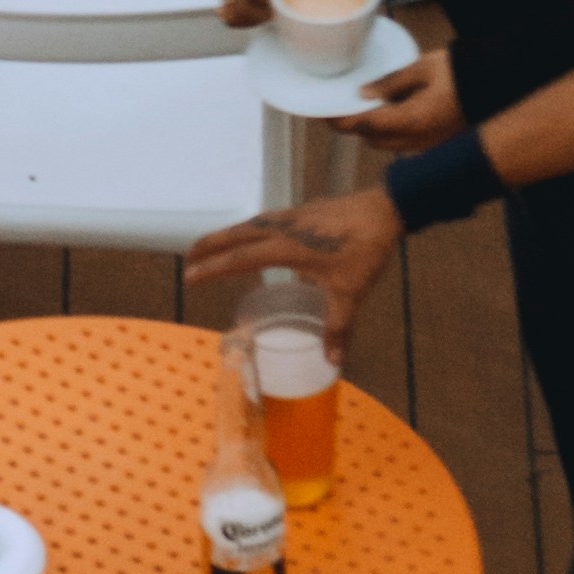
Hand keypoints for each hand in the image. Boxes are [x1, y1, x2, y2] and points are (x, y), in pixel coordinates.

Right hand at [188, 186, 404, 335]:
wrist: (384, 210)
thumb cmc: (365, 249)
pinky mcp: (304, 212)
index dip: (215, 267)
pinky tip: (255, 236)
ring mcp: (293, 217)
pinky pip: (267, 220)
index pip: (242, 257)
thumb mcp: (350, 293)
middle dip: (212, 244)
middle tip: (188, 256)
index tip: (191, 275)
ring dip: (230, 234)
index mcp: (288, 246)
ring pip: (252, 224)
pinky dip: (250, 228)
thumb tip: (332, 363)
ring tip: (213, 245)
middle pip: (239, 234)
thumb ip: (338, 327)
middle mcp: (284, 228)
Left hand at [332, 43, 461, 151]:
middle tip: (343, 105)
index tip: (325, 113)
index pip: (366, 126)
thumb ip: (390, 82)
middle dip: (355, 126)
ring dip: (373, 130)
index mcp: (411, 121)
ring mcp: (427, 147)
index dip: (342, 121)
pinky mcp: (434, 145)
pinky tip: (393, 111)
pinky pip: (403, 144)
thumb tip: (364, 93)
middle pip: (373, 140)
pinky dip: (391, 132)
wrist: (492, 85)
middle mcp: (417, 141)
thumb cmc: (458, 73)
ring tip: (367, 106)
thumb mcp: (421, 68)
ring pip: (387, 145)